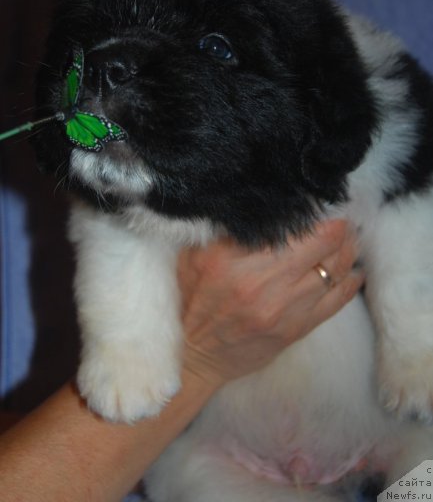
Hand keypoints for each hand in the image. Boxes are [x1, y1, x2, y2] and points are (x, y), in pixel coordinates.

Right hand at [178, 220, 363, 387]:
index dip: (307, 213)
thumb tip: (260, 208)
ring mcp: (281, 308)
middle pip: (317, 245)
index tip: (317, 205)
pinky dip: (349, 284)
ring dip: (346, 251)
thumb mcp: (192, 258)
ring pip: (331, 271)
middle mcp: (259, 282)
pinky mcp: (296, 329)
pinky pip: (334, 302)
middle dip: (336, 229)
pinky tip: (356, 272)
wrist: (196, 356)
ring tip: (351, 239)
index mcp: (230, 260)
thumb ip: (222, 232)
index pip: (283, 227)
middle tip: (343, 219)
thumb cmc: (193, 302)